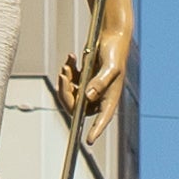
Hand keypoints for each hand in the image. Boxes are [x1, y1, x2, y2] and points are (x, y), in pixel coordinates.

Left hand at [54, 0, 128, 128]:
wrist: (112, 37)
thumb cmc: (115, 52)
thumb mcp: (110, 66)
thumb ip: (100, 82)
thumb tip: (88, 96)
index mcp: (110, 98)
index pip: (102, 119)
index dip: (96, 130)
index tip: (89, 141)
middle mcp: (99, 98)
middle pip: (76, 107)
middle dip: (66, 92)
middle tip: (63, 75)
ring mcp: (90, 90)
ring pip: (70, 96)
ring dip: (65, 80)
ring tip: (68, 63)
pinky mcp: (83, 81)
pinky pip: (69, 83)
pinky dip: (67, 71)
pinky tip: (71, 57)